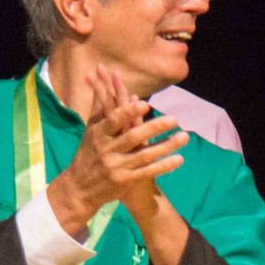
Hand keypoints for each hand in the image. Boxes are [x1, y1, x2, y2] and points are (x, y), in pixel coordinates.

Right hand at [45, 65, 187, 235]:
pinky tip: (179, 159)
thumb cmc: (87, 153)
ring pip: (145, 155)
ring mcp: (117, 166)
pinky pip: (148, 172)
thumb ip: (98, 105)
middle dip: (154, 127)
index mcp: (99, 134)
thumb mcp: (90, 130)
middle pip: (133, 137)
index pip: (115, 120)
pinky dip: (164, 166)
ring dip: (166, 145)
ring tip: (184, 136)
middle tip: (174, 119)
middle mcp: (108, 150)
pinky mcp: (125, 181)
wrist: (79, 189)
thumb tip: (94, 76)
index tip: (145, 104)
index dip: (129, 112)